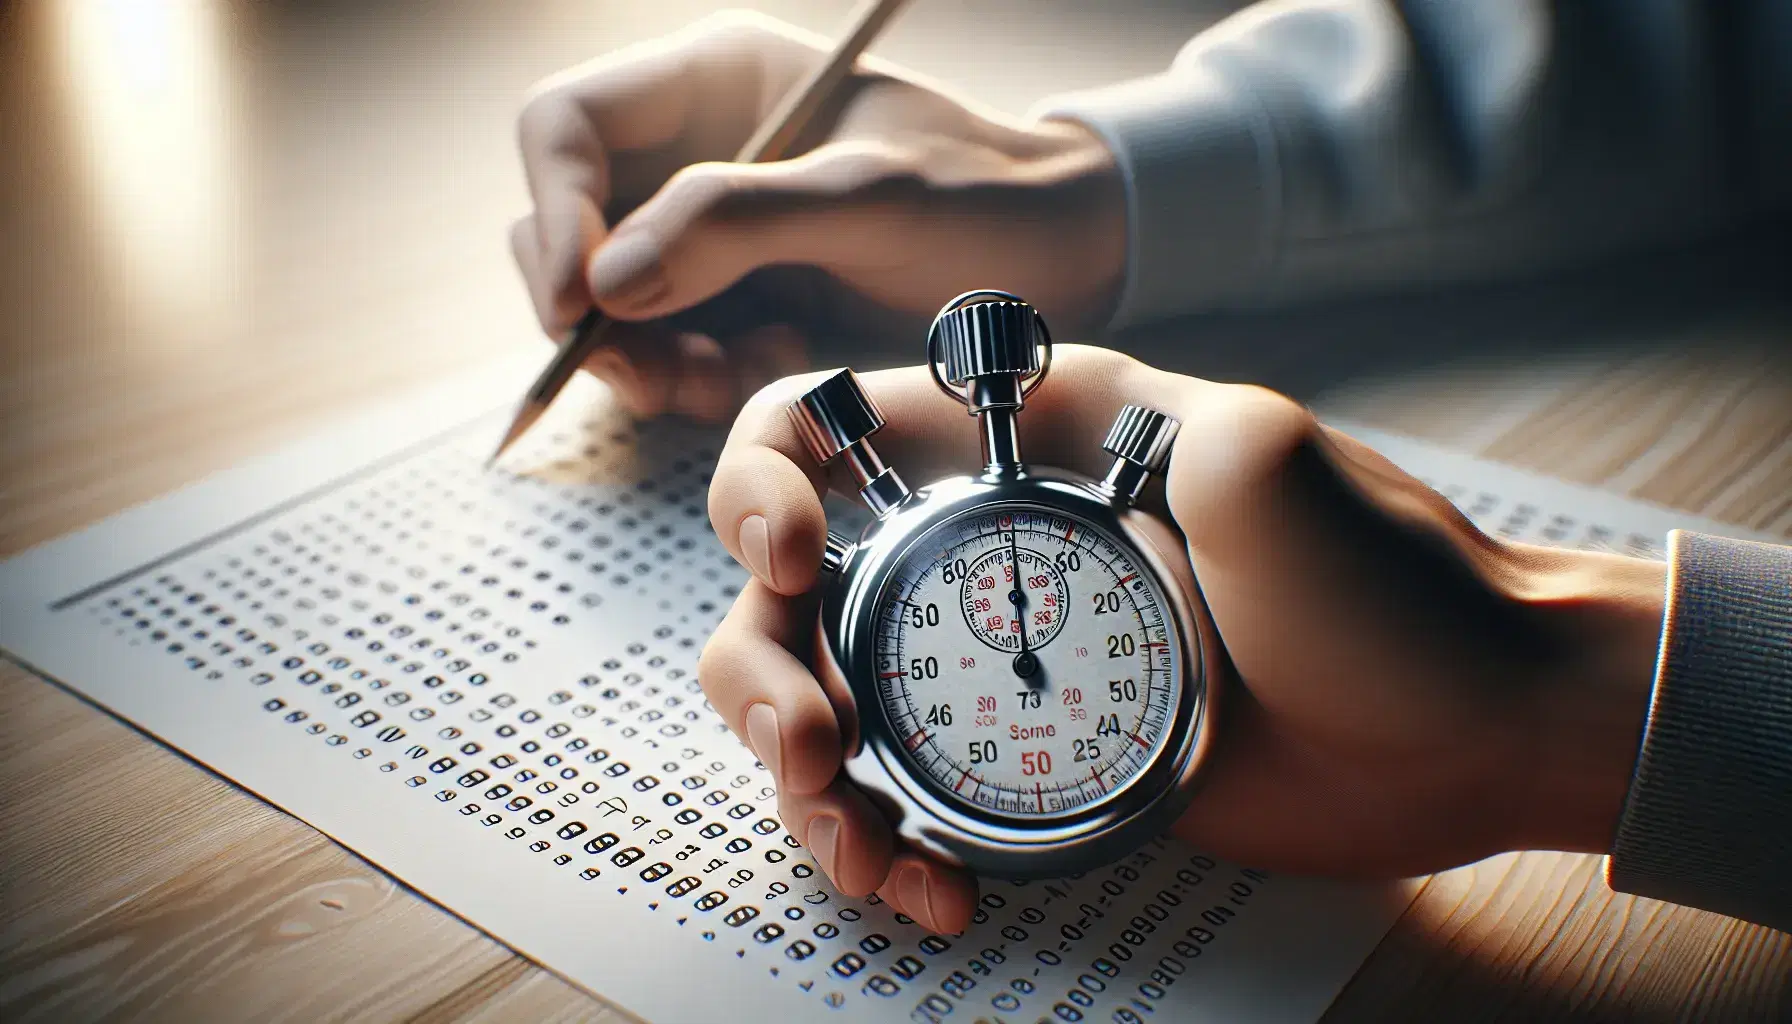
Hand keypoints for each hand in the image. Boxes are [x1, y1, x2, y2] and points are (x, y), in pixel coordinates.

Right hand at [509, 10, 1124, 420]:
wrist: (1058, 258)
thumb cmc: (981, 196)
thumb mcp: (869, 196)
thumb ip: (737, 223)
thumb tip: (608, 283)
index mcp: (713, 87)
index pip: (566, 129)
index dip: (553, 211)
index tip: (579, 299)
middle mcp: (691, 158)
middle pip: (569, 228)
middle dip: (596, 309)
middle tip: (654, 370)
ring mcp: (707, 239)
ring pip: (610, 308)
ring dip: (647, 361)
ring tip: (727, 377)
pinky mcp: (736, 307)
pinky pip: (669, 354)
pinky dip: (697, 381)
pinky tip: (771, 369)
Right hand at [697, 345, 1667, 933]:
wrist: (1475, 730)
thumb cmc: (1392, 585)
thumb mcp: (1259, 458)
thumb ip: (1129, 411)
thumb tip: (1002, 408)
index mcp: (1021, 446)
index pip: (825, 424)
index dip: (760, 483)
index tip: (792, 560)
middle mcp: (985, 549)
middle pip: (785, 592)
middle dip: (759, 670)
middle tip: (814, 746)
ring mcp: (999, 664)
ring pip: (823, 706)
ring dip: (804, 784)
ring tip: (866, 848)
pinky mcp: (1028, 763)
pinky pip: (904, 800)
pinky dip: (883, 849)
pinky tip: (928, 891)